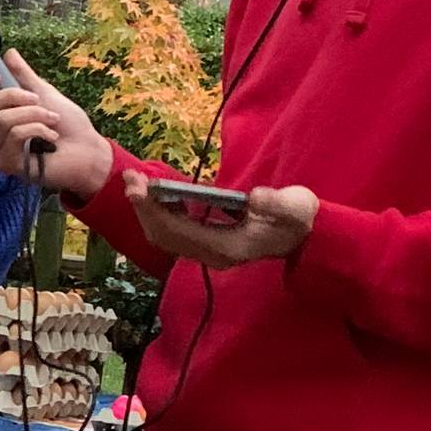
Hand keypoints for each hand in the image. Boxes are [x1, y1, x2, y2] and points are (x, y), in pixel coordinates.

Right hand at [0, 50, 111, 196]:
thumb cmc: (70, 126)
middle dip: (13, 97)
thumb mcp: (45, 94)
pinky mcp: (8, 164)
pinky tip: (51, 138)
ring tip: (52, 121)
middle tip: (38, 101)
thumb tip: (9, 53)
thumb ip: (24, 76)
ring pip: (2, 120)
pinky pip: (14, 134)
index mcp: (0, 119)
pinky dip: (37, 129)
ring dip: (34, 114)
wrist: (89, 151)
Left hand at [123, 171, 319, 267]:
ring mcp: (206, 250)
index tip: (139, 189)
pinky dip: (159, 211)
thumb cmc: (298, 219)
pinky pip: (173, 229)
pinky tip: (153, 190)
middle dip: (143, 208)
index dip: (155, 211)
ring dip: (147, 209)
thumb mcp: (296, 208)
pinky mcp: (205, 241)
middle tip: (129, 177)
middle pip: (163, 236)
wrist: (302, 234)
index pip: (179, 233)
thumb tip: (254, 198)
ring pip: (164, 234)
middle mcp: (210, 254)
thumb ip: (277, 205)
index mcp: (226, 248)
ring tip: (135, 180)